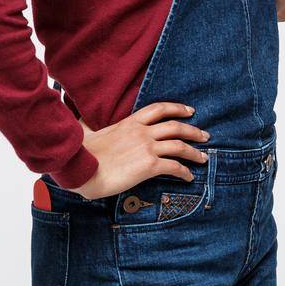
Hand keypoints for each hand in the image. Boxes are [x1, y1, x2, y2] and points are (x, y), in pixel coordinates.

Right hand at [72, 102, 211, 199]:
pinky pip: (174, 167)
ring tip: (203, 158)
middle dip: (193, 130)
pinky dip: (184, 172)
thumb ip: (91, 125)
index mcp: (130, 122)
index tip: (190, 111)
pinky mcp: (149, 165)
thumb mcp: (88, 131)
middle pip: (176, 126)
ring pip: (179, 146)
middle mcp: (142, 132)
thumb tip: (81, 122)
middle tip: (205, 135)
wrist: (79, 168)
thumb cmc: (80, 153)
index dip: (177, 108)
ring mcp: (147, 147)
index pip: (159, 109)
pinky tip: (189, 177)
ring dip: (194, 152)